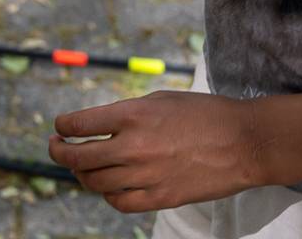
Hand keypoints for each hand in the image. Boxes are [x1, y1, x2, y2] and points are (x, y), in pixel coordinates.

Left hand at [50, 91, 263, 213]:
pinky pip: (119, 202)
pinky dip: (107, 194)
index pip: (79, 124)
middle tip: (56, 146)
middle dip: (59, 151)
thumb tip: (97, 126)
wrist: (245, 142)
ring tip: (80, 166)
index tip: (60, 126)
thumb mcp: (160, 99)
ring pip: (94, 182)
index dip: (62, 126)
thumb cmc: (204, 113)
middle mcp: (134, 146)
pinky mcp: (160, 197)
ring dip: (81, 174)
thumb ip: (126, 114)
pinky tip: (107, 185)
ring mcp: (146, 175)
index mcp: (133, 114)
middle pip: (78, 157)